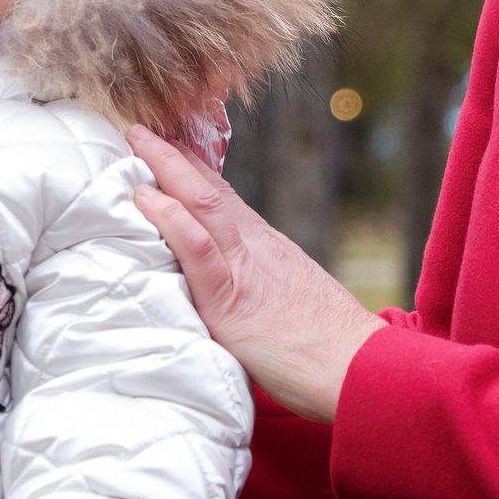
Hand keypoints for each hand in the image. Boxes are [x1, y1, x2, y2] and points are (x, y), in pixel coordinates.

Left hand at [128, 124, 379, 420]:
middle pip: (210, 189)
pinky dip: (172, 221)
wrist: (361, 370)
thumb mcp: (290, 303)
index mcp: (266, 250)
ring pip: (202, 205)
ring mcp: (245, 270)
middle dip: (173, 156)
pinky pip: (200, 252)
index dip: (194, 169)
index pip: (224, 199)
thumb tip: (235, 290)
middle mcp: (256, 249)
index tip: (169, 142)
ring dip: (166, 169)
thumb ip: (257, 287)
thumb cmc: (330, 349)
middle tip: (142, 128)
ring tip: (136, 141)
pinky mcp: (232, 303)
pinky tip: (147, 199)